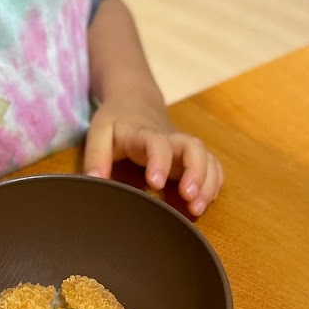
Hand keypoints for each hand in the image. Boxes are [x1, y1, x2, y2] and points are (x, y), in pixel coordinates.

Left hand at [83, 99, 223, 216]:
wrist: (135, 100)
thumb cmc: (116, 120)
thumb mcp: (99, 132)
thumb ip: (96, 156)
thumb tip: (94, 181)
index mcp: (143, 133)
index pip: (156, 142)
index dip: (159, 160)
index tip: (156, 182)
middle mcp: (169, 139)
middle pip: (193, 147)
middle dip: (196, 172)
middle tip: (188, 197)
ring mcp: (182, 147)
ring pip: (206, 156)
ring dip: (207, 182)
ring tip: (197, 207)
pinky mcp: (191, 155)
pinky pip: (212, 164)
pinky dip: (214, 182)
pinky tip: (206, 200)